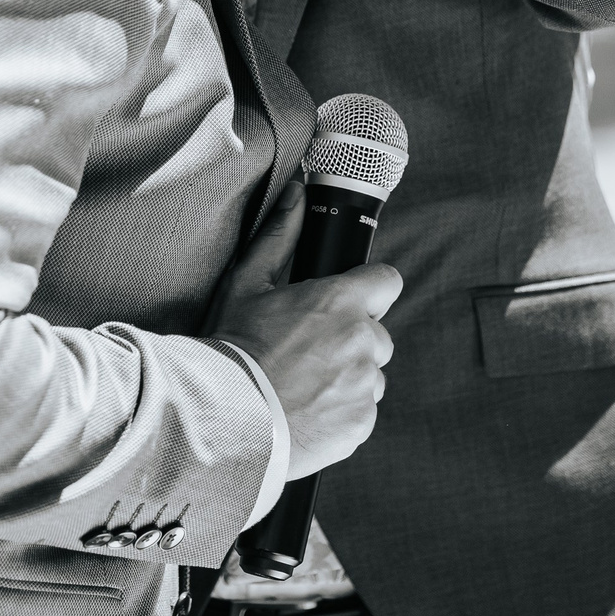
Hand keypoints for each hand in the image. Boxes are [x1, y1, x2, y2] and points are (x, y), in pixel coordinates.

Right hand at [210, 181, 402, 478]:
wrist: (227, 419)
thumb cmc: (233, 346)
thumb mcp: (247, 283)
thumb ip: (279, 235)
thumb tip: (295, 192)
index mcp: (341, 301)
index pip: (387, 281)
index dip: (369, 290)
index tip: (347, 303)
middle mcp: (363, 341)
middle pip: (376, 334)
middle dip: (352, 340)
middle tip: (308, 353)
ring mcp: (366, 385)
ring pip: (370, 374)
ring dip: (348, 378)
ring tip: (304, 386)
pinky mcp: (363, 423)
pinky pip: (362, 411)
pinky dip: (342, 412)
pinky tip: (306, 410)